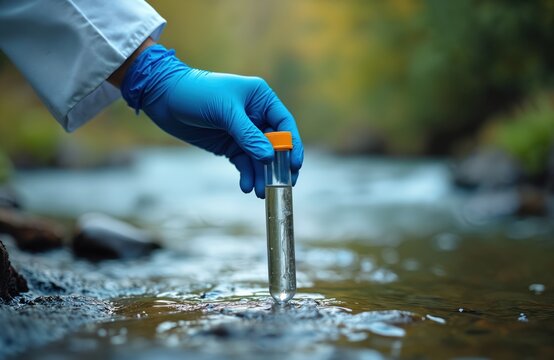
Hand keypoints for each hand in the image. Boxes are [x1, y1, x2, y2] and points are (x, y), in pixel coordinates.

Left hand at [121, 45, 302, 197]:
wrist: (164, 97)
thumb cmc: (197, 93)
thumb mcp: (225, 111)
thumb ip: (248, 135)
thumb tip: (268, 157)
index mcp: (261, 98)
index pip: (284, 124)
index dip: (292, 145)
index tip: (295, 165)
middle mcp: (255, 115)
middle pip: (276, 144)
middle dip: (279, 165)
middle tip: (285, 185)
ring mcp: (242, 132)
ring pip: (260, 158)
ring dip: (262, 175)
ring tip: (260, 193)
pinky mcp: (229, 145)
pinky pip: (244, 162)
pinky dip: (246, 175)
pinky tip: (246, 186)